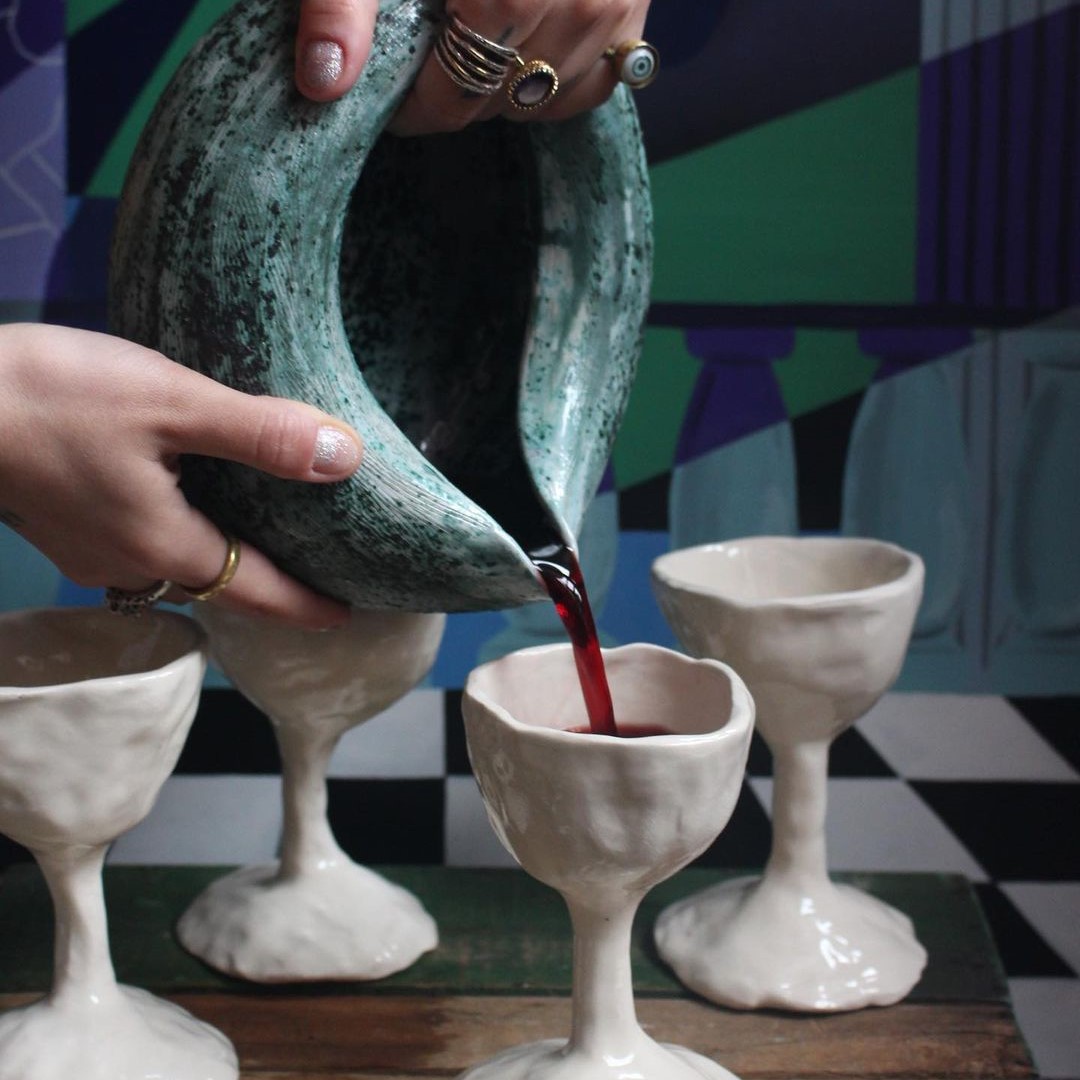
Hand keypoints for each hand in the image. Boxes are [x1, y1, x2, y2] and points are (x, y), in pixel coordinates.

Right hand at [0, 324, 362, 629]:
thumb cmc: (53, 396)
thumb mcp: (173, 403)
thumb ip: (261, 435)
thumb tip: (343, 459)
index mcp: (165, 546)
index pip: (255, 592)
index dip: (304, 605)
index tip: (344, 616)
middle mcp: (129, 563)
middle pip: (218, 586)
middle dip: (266, 587)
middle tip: (314, 575)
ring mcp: (90, 548)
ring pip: (176, 566)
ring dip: (222, 559)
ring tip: (263, 536)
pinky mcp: (65, 522)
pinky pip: (142, 543)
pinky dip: (181, 532)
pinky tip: (193, 497)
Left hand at [293, 0, 651, 133]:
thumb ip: (344, 2)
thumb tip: (324, 80)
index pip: (453, 94)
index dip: (415, 107)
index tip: (392, 100)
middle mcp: (573, 2)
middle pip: (496, 100)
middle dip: (454, 94)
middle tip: (425, 66)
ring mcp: (611, 7)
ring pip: (545, 99)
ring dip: (502, 89)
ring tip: (472, 47)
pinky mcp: (632, 8)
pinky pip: (596, 82)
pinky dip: (558, 81)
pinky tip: (525, 50)